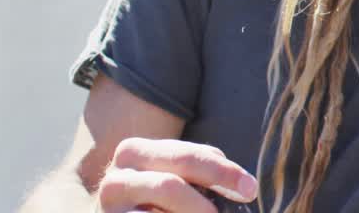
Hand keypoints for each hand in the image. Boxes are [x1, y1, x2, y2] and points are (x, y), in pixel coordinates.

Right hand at [96, 138, 257, 212]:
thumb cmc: (156, 197)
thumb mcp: (176, 175)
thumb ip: (202, 170)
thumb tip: (244, 185)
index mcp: (135, 151)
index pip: (188, 157)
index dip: (223, 172)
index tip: (250, 189)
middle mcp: (115, 176)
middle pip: (170, 185)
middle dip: (204, 199)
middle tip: (231, 208)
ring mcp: (107, 206)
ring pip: (160, 209)